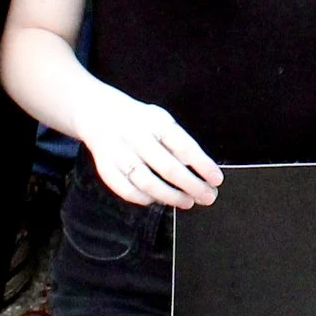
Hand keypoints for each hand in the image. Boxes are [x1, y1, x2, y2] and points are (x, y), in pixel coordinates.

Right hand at [80, 87, 222, 208]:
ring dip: (170, 196)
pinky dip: (145, 198)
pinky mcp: (105, 168)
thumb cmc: (141, 122)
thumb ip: (178, 143)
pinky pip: (127, 190)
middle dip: (191, 185)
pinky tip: (158, 200)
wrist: (99, 113)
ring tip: (188, 201)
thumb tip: (200, 170)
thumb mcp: (161, 121)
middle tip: (208, 196)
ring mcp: (118, 153)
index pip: (183, 145)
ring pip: (146, 182)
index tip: (217, 179)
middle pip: (167, 167)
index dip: (202, 164)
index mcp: (154, 121)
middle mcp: (135, 136)